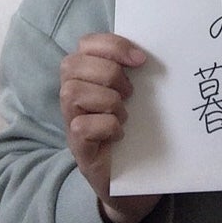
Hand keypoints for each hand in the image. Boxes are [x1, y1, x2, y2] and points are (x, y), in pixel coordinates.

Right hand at [59, 33, 159, 222]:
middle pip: (72, 64)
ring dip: (107, 99)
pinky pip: (81, 126)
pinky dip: (106, 125)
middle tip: (130, 91)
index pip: (86, 43)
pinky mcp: (78, 148)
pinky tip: (120, 134)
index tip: (140, 59)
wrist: (137, 179)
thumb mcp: (138, 95)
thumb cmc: (137, 129)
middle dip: (109, 72)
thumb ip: (136, 71)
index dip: (112, 44)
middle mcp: (73, 97)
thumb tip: (150, 52)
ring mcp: (71, 122)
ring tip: (124, 112)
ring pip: (72, 92)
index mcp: (88, 76)